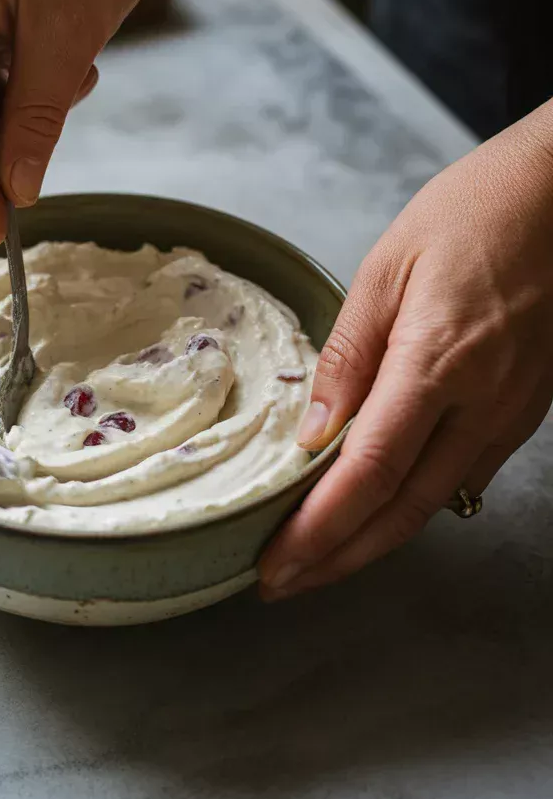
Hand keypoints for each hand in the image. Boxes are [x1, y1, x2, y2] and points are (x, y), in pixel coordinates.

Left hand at [258, 106, 552, 599]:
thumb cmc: (470, 214)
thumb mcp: (386, 269)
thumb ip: (347, 357)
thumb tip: (313, 434)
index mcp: (437, 363)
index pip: (367, 473)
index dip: (318, 530)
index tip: (274, 563)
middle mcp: (482, 404)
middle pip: (401, 510)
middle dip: (337, 559)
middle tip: (281, 584)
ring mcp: (511, 413)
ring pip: (434, 503)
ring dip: (372, 543)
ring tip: (316, 561)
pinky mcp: (525, 411)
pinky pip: (462, 475)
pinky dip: (411, 506)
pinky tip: (375, 512)